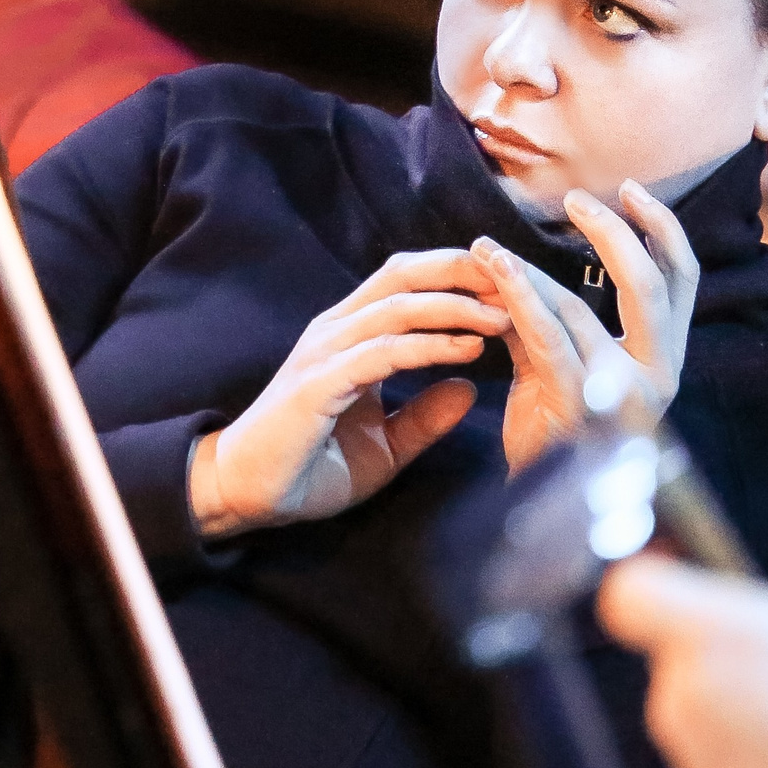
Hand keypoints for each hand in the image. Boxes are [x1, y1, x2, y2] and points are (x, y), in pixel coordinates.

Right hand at [192, 250, 505, 538]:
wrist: (250, 494)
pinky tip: (467, 351)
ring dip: (455, 307)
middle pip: (404, 275)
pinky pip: (382, 352)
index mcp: (350, 334)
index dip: (458, 276)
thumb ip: (425, 417)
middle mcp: (335, 330)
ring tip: (503, 317)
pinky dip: (429, 346)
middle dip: (463, 273)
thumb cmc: (311, 466)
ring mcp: (324, 352)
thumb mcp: (385, 444)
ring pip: (398, 307)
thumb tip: (471, 389)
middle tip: (517, 284)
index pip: (407, 281)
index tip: (510, 289)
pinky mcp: (319, 383)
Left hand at [471, 181, 698, 473]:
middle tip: (577, 200)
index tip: (632, 191)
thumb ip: (549, 320)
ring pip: (584, 309)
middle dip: (617, 232)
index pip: (681, 280)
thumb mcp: (556, 369)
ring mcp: (623, 395)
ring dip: (532, 270)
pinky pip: (551, 339)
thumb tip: (518, 267)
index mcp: (663, 360)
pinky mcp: (581, 408)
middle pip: (654, 285)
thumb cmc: (549, 436)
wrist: (538, 511)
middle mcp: (657, 375)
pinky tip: (495, 270)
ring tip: (490, 244)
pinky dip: (520, 297)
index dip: (663, 230)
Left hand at [596, 548, 767, 767]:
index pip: (628, 595)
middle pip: (674, 652)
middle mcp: (682, 691)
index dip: (653, 583)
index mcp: (709, 633)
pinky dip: (745, 751)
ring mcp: (689, 749)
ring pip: (694, 705)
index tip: (684, 584)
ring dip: (734, 703)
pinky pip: (714, 753)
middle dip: (720, 651)